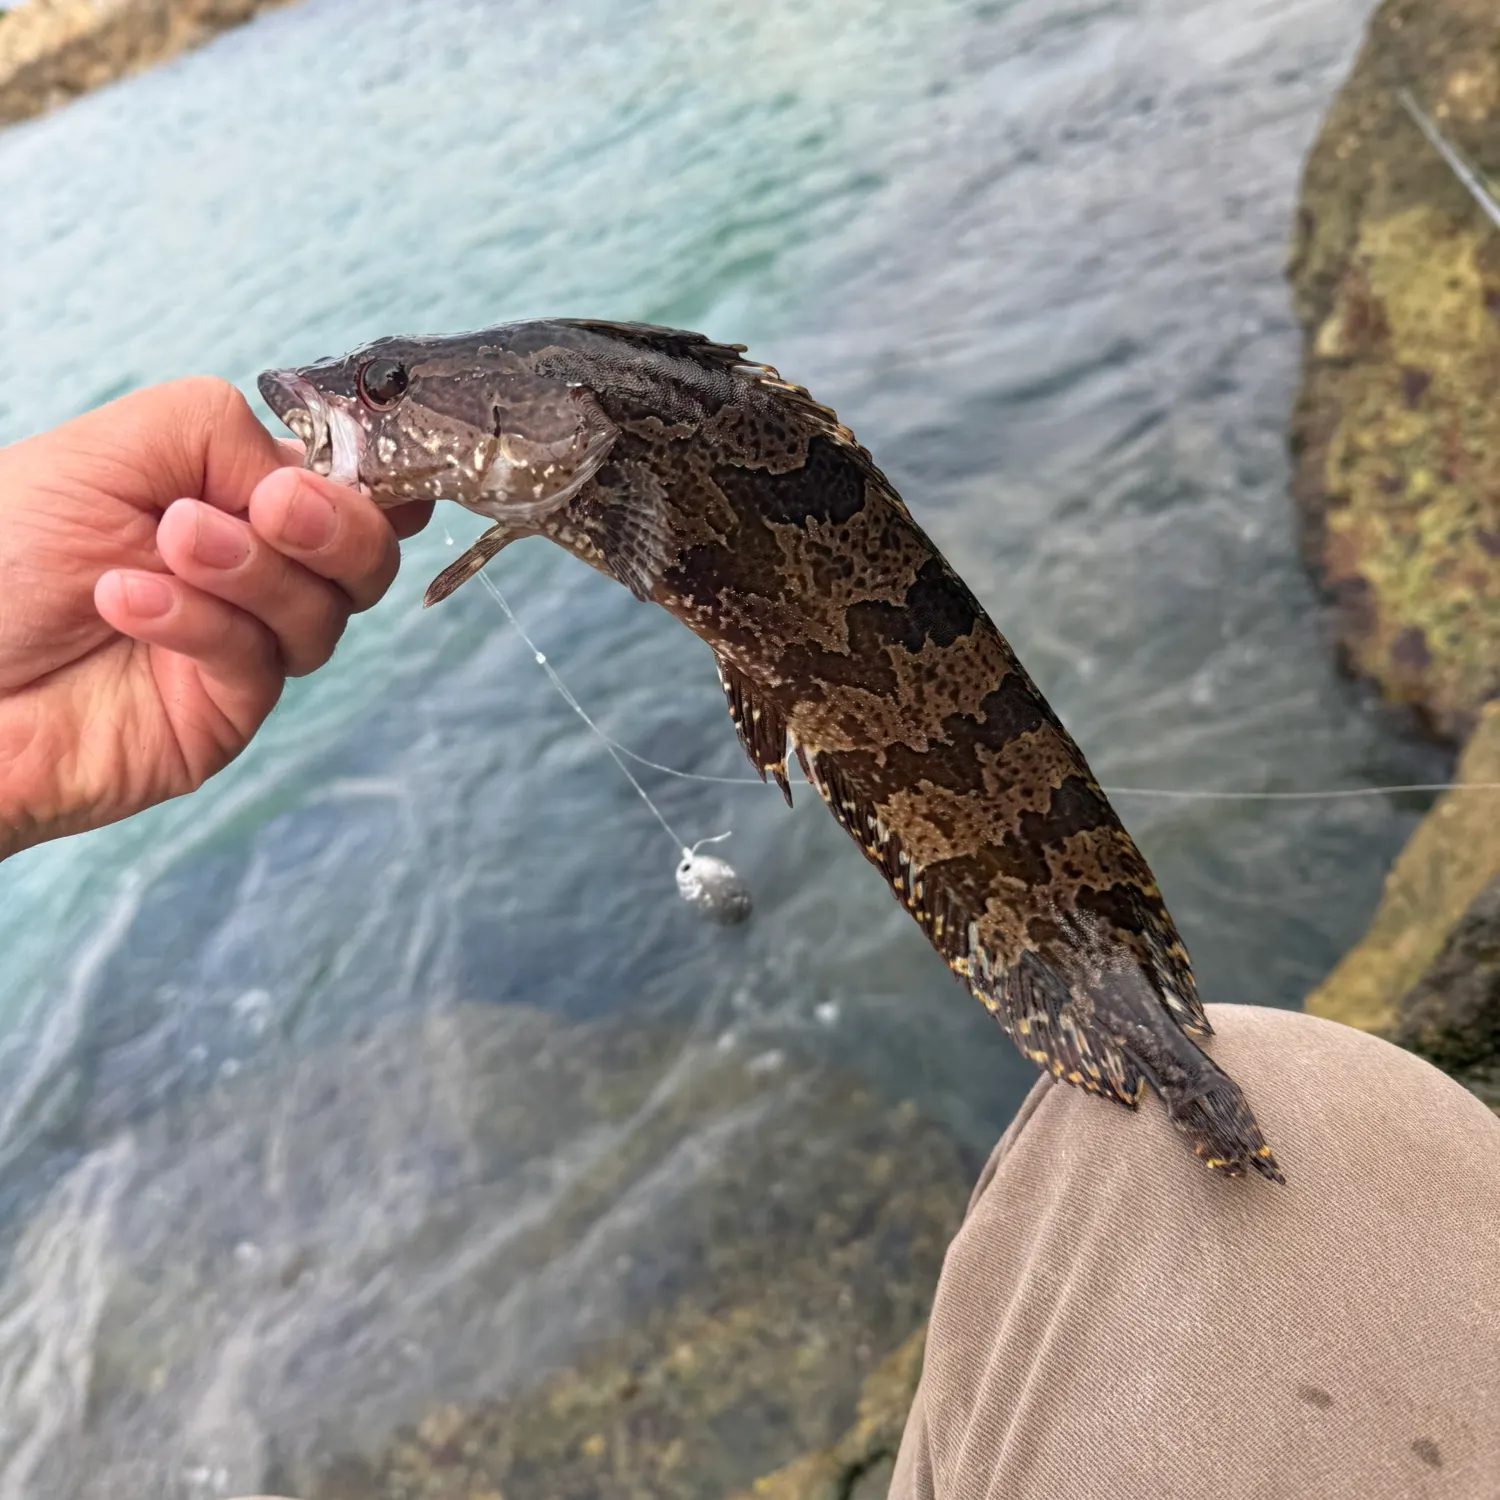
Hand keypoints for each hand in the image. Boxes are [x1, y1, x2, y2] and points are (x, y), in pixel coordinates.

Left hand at [0, 377, 431, 858]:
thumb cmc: (0, 555)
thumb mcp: (111, 449)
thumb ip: (219, 433)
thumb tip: (299, 481)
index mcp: (233, 497)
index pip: (346, 484)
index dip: (373, 477)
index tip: (363, 467)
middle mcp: (254, 572)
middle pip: (367, 555)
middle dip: (338, 526)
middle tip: (277, 509)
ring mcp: (246, 646)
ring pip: (327, 611)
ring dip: (253, 570)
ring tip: (170, 545)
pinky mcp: (227, 713)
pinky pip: (261, 662)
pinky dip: (202, 622)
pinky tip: (128, 600)